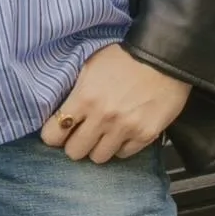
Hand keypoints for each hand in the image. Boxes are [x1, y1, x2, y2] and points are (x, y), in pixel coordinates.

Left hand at [40, 44, 190, 163]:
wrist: (162, 58)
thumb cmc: (123, 58)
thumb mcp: (90, 66)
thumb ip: (76, 91)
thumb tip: (61, 111)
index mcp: (84, 97)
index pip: (54, 133)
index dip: (52, 135)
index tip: (56, 132)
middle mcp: (102, 117)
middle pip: (75, 152)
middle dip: (74, 144)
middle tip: (79, 135)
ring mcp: (124, 129)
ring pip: (99, 158)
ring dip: (97, 147)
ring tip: (102, 134)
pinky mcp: (144, 136)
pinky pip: (123, 155)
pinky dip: (120, 147)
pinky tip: (121, 133)